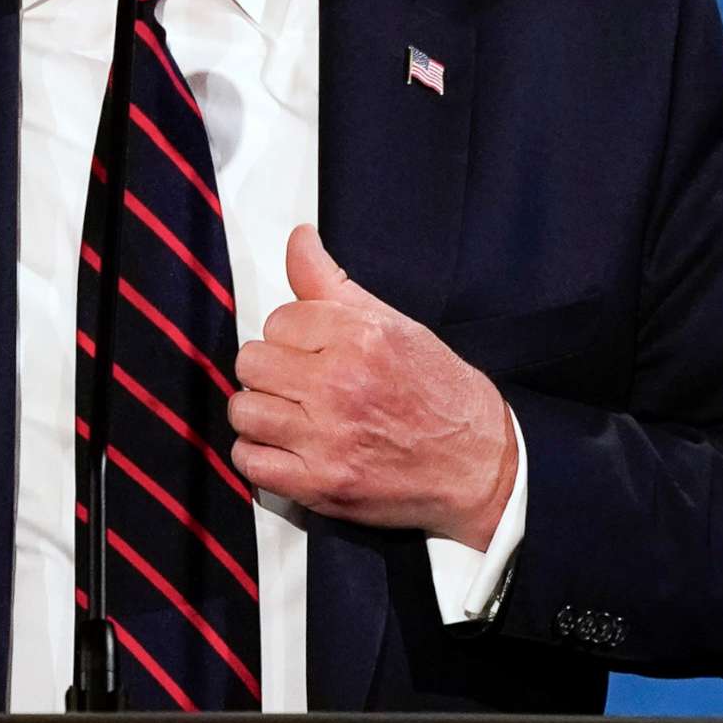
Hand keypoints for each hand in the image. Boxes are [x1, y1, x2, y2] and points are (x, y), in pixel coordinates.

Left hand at [227, 223, 518, 547]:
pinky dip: (259, 455)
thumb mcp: (395, 325)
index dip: (292, 336)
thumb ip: (333, 283)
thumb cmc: (440, 394)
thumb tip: (299, 237)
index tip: (312, 352)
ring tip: (291, 415)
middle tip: (299, 383)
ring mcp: (328, 438)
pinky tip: (286, 448)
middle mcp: (341, 385)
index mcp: (361, 339)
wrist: (479, 465)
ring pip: (243, 409)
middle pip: (252, 362)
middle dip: (271, 371)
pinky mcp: (320, 484)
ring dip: (261, 412)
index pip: (278, 320)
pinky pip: (249, 460)